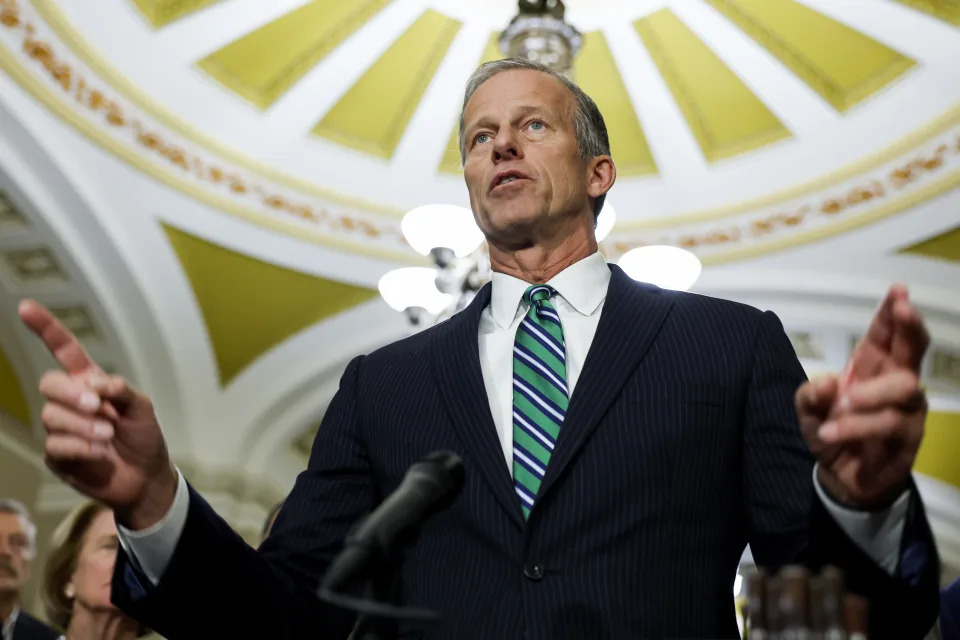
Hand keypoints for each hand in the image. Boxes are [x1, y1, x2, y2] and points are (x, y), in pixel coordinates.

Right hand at [19, 299, 177, 528]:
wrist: (146, 477)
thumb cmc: (144, 437)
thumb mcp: (142, 408)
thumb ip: (122, 391)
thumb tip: (97, 383)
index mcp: (90, 382)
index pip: (65, 351)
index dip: (46, 329)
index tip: (25, 307)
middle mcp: (71, 402)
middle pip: (49, 383)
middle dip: (71, 393)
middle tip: (99, 406)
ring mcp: (61, 429)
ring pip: (51, 417)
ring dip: (83, 426)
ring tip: (108, 435)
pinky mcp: (57, 456)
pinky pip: (55, 445)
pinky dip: (80, 448)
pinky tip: (100, 453)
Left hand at [795, 284, 928, 508]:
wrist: (840, 475)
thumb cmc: (830, 430)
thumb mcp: (808, 410)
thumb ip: (810, 394)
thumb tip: (828, 383)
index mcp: (871, 366)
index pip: (885, 334)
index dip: (893, 312)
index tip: (898, 290)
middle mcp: (895, 381)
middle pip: (914, 348)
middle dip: (910, 326)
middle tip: (903, 309)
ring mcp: (907, 409)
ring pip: (905, 386)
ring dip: (870, 393)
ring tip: (840, 406)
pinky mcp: (908, 436)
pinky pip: (890, 423)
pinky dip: (856, 426)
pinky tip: (831, 432)